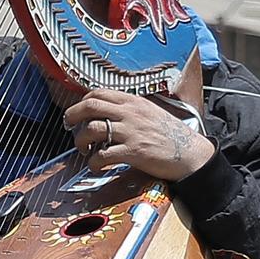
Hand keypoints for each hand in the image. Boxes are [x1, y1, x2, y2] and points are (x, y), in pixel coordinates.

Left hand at [63, 87, 212, 186]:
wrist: (190, 153)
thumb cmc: (170, 134)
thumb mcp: (150, 112)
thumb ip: (129, 109)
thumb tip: (107, 111)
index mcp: (133, 101)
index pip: (99, 93)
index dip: (82, 102)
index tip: (78, 112)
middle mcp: (130, 113)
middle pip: (90, 106)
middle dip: (73, 116)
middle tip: (69, 127)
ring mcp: (130, 132)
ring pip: (92, 129)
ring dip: (81, 141)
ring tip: (84, 149)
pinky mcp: (132, 151)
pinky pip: (103, 155)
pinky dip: (93, 162)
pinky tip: (95, 165)